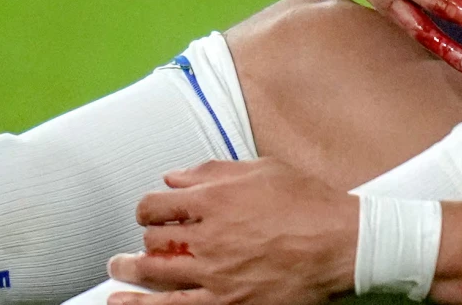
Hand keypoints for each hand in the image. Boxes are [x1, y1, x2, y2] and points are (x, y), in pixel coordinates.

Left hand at [106, 159, 356, 304]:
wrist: (342, 243)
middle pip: (153, 239)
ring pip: (154, 273)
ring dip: (129, 271)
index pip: (156, 204)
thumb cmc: (311, 204)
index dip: (149, 209)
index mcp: (215, 199)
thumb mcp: (264, 170)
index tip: (152, 213)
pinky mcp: (227, 302)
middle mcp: (208, 236)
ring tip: (118, 270)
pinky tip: (123, 303)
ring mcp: (215, 273)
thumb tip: (176, 176)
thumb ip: (214, 170)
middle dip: (142, 241)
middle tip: (138, 245)